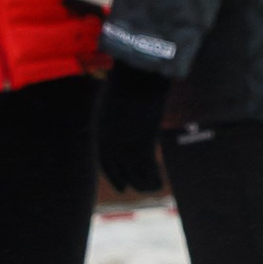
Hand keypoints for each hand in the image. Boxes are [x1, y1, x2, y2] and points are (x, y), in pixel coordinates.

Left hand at [94, 64, 170, 197]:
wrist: (138, 74)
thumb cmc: (129, 80)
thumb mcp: (117, 98)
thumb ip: (119, 113)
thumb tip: (128, 117)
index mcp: (101, 130)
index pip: (106, 161)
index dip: (113, 176)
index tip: (122, 187)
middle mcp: (110, 141)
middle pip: (118, 170)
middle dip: (128, 181)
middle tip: (137, 189)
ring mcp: (125, 142)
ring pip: (133, 173)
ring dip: (144, 184)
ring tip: (154, 187)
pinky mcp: (143, 142)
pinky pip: (148, 168)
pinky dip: (154, 178)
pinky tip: (160, 183)